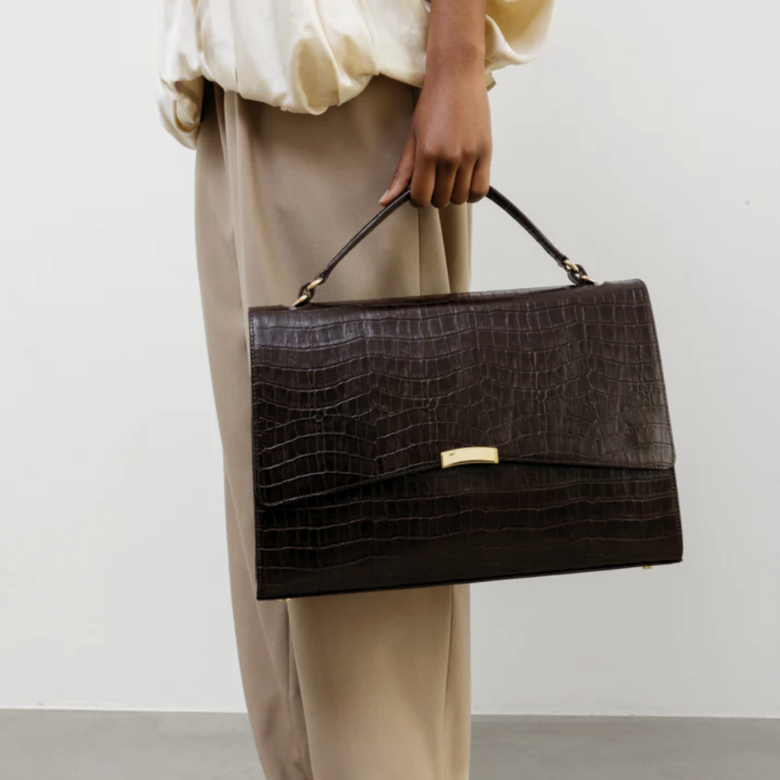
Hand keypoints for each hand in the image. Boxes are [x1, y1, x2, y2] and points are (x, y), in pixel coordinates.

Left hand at [379, 69, 491, 208]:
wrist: (457, 75)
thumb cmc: (432, 104)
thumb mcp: (412, 137)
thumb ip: (401, 173)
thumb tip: (385, 202)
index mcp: (427, 153)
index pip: (421, 198)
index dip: (417, 199)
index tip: (419, 188)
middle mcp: (450, 157)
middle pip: (441, 200)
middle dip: (434, 194)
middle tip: (434, 178)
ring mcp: (470, 156)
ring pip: (460, 198)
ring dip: (453, 193)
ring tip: (449, 177)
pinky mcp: (486, 152)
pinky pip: (480, 190)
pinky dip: (472, 193)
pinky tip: (465, 181)